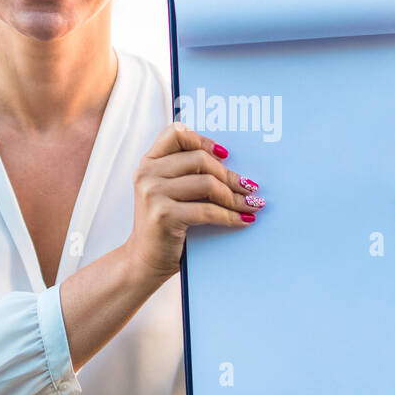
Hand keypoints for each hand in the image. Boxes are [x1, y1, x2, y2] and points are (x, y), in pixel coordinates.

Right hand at [123, 122, 266, 284]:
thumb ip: (186, 173)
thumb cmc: (165, 225)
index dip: (203, 140)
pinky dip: (230, 216)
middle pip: (200, 159)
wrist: (143, 261)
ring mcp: (152, 193)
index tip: (225, 154)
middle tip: (250, 187)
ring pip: (207, 184)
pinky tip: (243, 219)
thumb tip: (231, 163)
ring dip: (235, 197)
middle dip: (229, 175)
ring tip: (252, 204)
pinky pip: (207, 210)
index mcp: (149, 162)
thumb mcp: (169, 192)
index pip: (176, 133)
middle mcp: (147, 173)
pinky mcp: (163, 215)